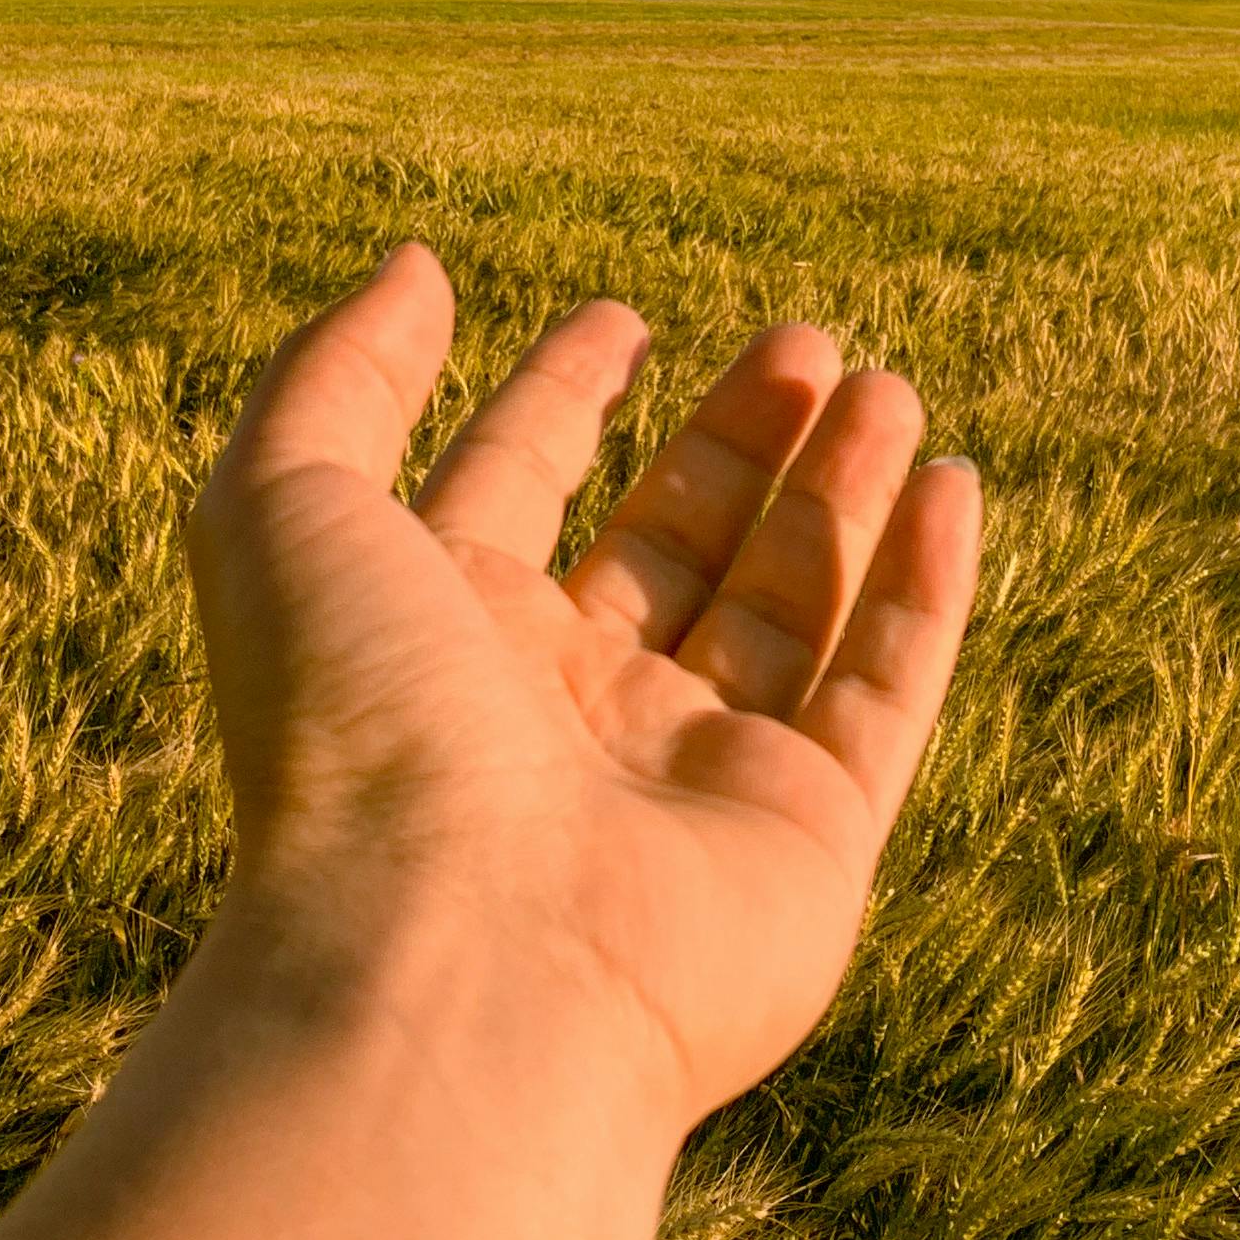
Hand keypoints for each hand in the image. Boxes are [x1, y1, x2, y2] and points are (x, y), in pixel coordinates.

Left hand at [186, 245, 981, 1133]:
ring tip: (885, 384)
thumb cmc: (353, 738)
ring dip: (842, 491)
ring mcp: (693, 782)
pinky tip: (954, 490)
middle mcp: (566, 714)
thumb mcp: (285, 509)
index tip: (621, 321)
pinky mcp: (808, 840)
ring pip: (788, 606)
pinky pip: (883, 692)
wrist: (454, 971)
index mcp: (439, 640)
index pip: (512, 491)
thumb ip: (335, 377)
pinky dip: (924, 590)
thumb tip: (415, 269)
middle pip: (669, 546)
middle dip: (736, 440)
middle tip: (806, 341)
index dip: (561, 402)